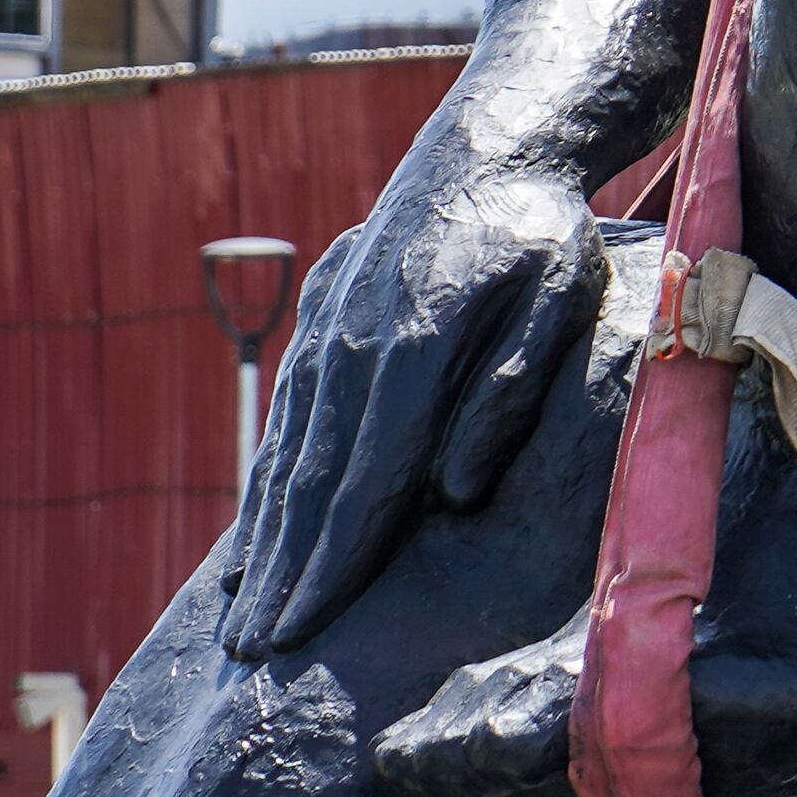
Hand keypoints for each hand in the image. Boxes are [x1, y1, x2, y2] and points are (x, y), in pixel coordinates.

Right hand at [229, 147, 606, 653]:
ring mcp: (327, 327)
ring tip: (237, 615)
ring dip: (260, 537)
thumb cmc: (545, 234)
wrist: (493, 141)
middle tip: (248, 656)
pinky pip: (288, 412)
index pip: (364, 483)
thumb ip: (508, 392)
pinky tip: (253, 532)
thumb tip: (452, 492)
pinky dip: (268, 479)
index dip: (329, 565)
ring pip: (287, 449)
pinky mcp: (320, 317)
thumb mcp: (558, 300)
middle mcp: (353, 341)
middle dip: (279, 573)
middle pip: (311, 480)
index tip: (299, 636)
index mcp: (414, 348)